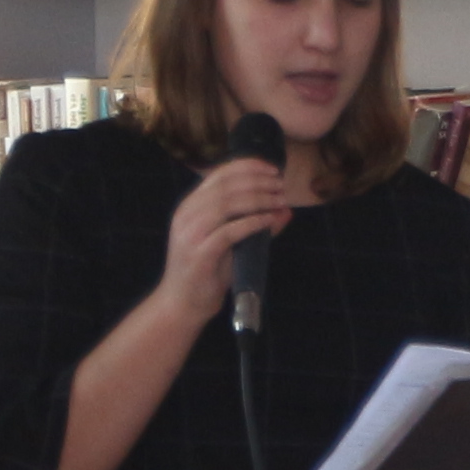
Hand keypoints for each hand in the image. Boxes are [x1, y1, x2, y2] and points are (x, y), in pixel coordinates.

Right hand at [156, 153, 294, 326]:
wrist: (184, 302)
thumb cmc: (209, 271)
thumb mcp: (233, 242)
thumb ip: (254, 223)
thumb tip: (286, 210)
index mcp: (191, 206)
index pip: (218, 175)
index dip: (247, 167)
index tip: (272, 169)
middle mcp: (187, 214)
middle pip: (225, 186)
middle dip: (258, 182)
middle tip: (281, 185)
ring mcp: (191, 233)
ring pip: (226, 205)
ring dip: (259, 199)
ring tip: (280, 201)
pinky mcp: (200, 253)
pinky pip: (229, 231)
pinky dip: (253, 222)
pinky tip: (270, 219)